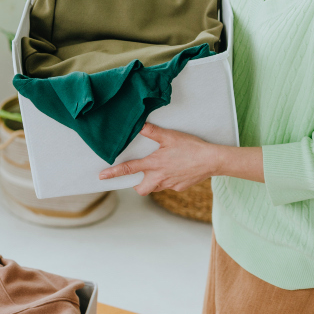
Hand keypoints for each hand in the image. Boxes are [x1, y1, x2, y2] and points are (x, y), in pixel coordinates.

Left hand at [98, 123, 218, 195]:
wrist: (211, 160)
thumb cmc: (191, 147)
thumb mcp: (170, 136)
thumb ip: (152, 131)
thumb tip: (138, 124)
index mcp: (154, 163)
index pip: (129, 169)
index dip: (114, 173)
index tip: (102, 177)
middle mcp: (159, 177)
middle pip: (141, 189)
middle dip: (137, 185)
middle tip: (140, 176)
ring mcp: (170, 184)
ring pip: (155, 188)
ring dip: (153, 181)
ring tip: (162, 169)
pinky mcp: (180, 187)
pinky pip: (170, 186)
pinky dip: (169, 180)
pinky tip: (178, 170)